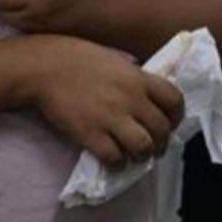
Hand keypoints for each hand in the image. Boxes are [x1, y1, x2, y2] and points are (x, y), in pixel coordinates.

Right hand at [30, 37, 184, 166]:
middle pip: (162, 129)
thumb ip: (135, 80)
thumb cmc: (78, 58)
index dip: (177, 116)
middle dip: (162, 143)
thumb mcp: (116, 61)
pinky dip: (117, 163)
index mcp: (139, 78)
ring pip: (143, 147)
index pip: (175, 100)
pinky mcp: (91, 134)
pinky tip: (113, 159)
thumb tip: (148, 100)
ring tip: (135, 156)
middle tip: (154, 147)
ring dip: (142, 156)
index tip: (170, 123)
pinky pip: (114, 158)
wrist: (45, 66)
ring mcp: (111, 117)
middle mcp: (131, 98)